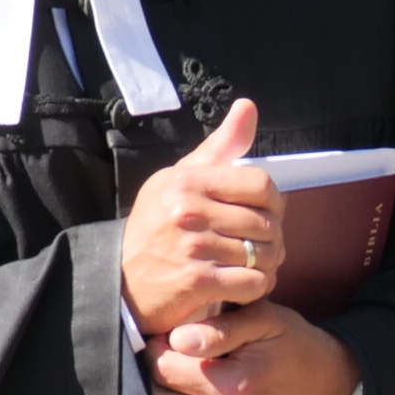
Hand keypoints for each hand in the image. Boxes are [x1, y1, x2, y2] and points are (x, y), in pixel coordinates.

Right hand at [121, 99, 278, 336]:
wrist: (120, 281)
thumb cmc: (156, 227)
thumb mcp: (179, 180)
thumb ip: (219, 147)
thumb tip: (248, 106)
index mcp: (187, 181)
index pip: (260, 184)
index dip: (274, 202)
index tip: (265, 214)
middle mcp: (187, 211)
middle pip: (267, 222)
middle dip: (272, 239)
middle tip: (259, 247)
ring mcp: (192, 247)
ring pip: (265, 255)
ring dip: (266, 266)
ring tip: (250, 266)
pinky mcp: (197, 282)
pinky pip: (254, 283)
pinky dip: (256, 288)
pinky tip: (242, 284)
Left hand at [143, 299, 359, 394]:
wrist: (328, 382)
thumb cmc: (293, 345)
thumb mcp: (265, 320)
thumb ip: (220, 327)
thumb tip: (178, 339)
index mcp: (236, 386)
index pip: (165, 369)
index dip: (155, 348)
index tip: (162, 337)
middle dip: (151, 377)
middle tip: (161, 358)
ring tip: (169, 381)